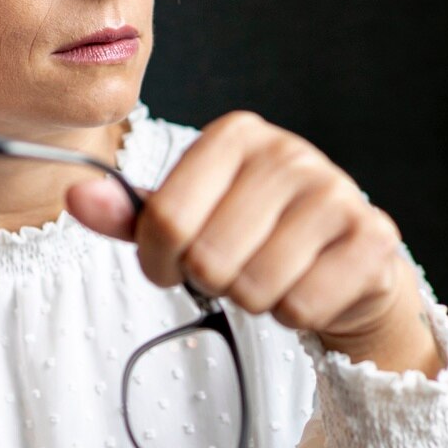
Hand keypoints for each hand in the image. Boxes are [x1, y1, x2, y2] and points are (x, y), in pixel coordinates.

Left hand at [67, 111, 443, 376]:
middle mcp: (289, 153)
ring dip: (254, 300)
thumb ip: (130, 213)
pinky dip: (296, 312)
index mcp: (237, 134)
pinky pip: (303, 304)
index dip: (157, 261)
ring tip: (270, 276)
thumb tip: (74, 195)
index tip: (169, 267)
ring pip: (256, 285)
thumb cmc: (253, 235)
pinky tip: (307, 286)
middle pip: (209, 257)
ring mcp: (336, 191)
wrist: (344, 261)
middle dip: (211, 282)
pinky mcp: (372, 236)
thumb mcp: (187, 219)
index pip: (164, 219)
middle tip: (231, 271)